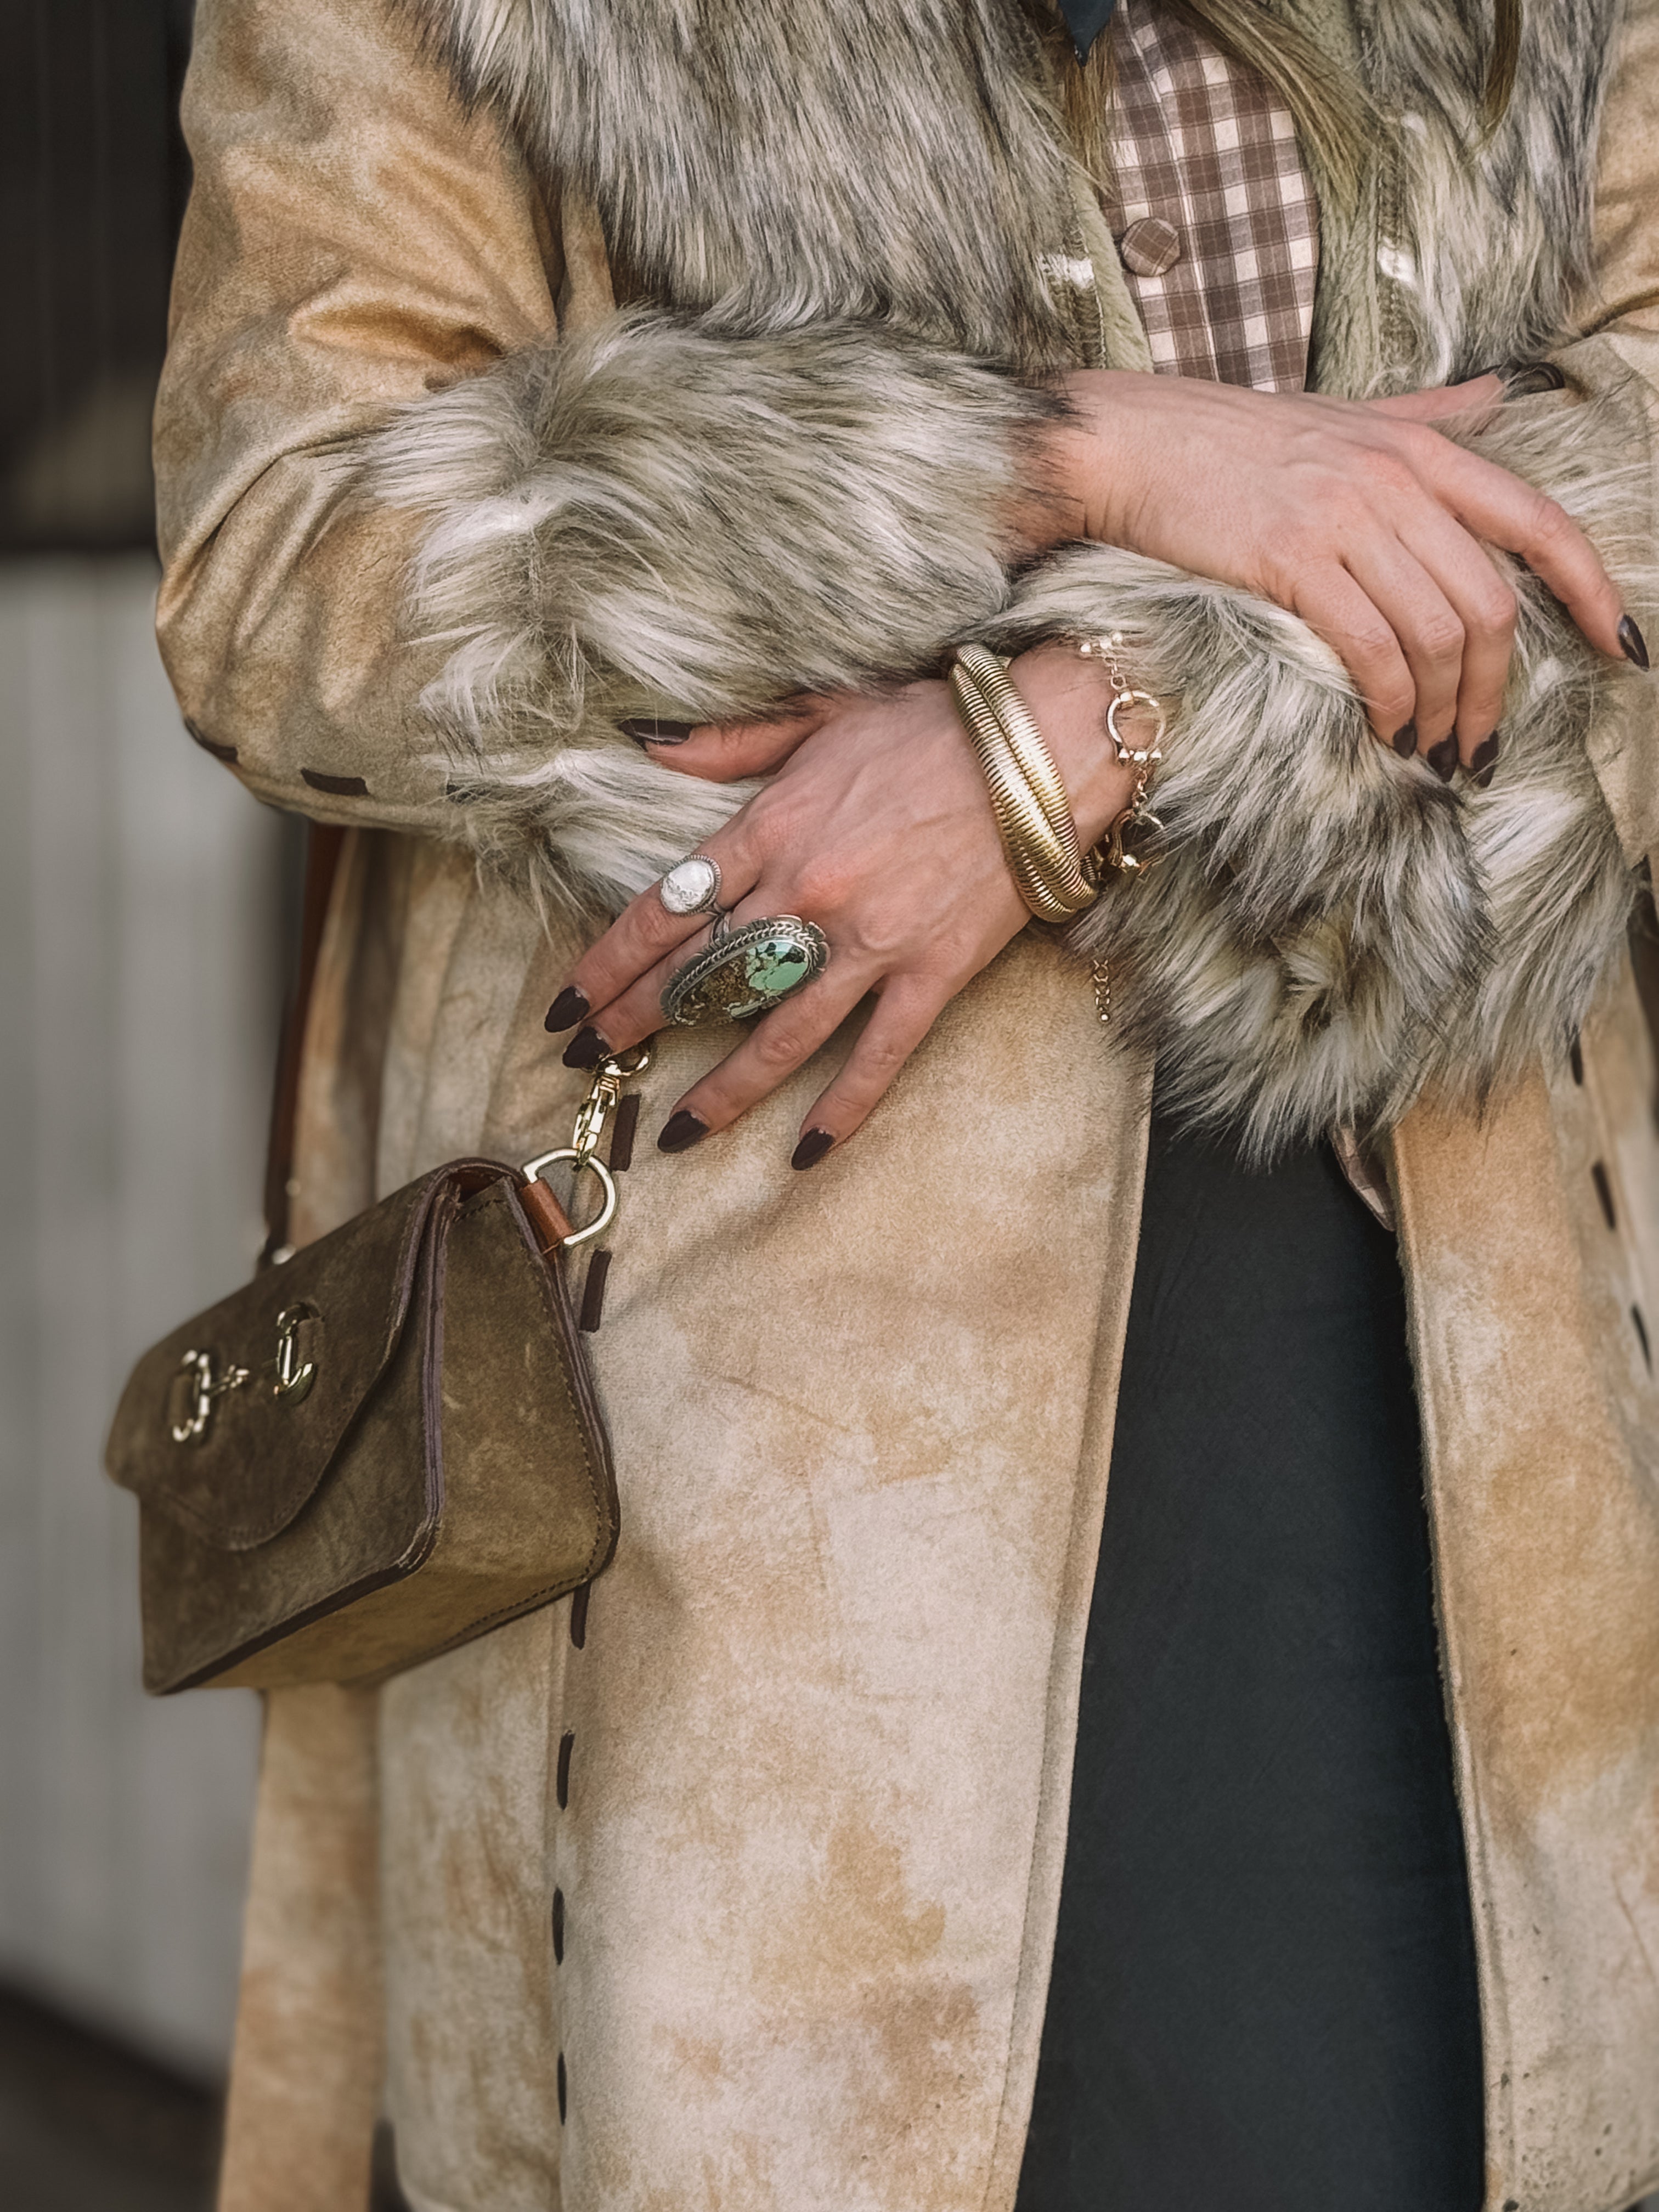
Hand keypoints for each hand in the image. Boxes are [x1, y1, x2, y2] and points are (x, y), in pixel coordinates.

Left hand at [548, 647, 1137, 1162]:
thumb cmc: (933, 721)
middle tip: (591, 1062)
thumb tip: (644, 741)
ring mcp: (869, 941)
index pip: (664, 910)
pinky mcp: (930, 974)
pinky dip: (841, 1108)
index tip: (568, 1002)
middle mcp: (807, 893)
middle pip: (703, 976)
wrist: (1047, 744)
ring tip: (677, 1130)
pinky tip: (804, 1153)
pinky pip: (877, 1057)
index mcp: (772, 828)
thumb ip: (729, 740)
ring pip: (777, 1033)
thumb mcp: (821, 711)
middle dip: (639, 1024)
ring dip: (721, 1089)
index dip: (607, 963)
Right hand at [1043, 369, 1638, 770]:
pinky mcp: (1290, 561)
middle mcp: (1395, 480)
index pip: (1539, 522)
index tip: (1618, 647)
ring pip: (1434, 635)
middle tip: (1475, 743)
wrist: (1131, 443)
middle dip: (1494, 690)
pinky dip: (1388, 702)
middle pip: (1488, 604)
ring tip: (1427, 750)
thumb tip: (1495, 395)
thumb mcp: (1346, 412)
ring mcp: (1344, 519)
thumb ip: (1428, 411)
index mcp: (1422, 448)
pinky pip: (1369, 648)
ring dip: (1440, 710)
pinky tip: (1381, 729)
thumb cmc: (1231, 439)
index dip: (1590, 590)